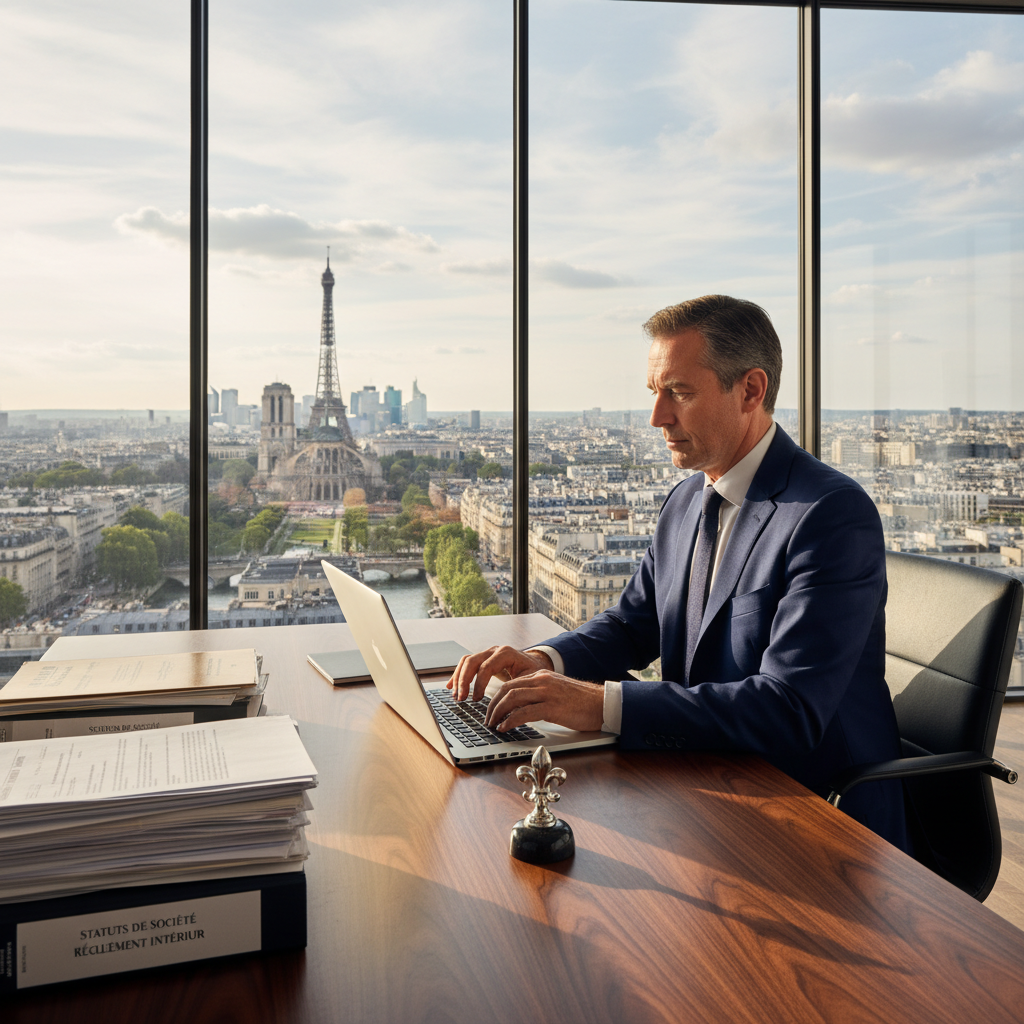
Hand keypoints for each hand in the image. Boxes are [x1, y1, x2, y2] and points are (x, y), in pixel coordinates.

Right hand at [447, 645, 552, 701]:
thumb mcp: (530, 681)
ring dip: (459, 678)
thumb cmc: (534, 673)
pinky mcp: (483, 660)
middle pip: (472, 661)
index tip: (477, 700)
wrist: (536, 664)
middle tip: (461, 698)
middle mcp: (494, 650)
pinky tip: (451, 686)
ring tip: (456, 696)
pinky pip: (466, 664)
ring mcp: (487, 653)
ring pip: (466, 662)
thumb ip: (517, 690)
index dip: (479, 684)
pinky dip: (458, 674)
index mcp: (506, 653)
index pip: (486, 667)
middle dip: (464, 681)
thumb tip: (506, 707)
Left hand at [484, 670, 603, 733]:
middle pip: (507, 690)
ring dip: (498, 713)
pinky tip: (505, 727)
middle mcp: (542, 681)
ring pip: (512, 698)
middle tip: (487, 719)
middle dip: (492, 705)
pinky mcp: (552, 707)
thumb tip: (522, 708)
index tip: (491, 710)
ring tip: (492, 725)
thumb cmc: (582, 702)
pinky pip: (524, 712)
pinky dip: (510, 720)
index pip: (511, 683)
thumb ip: (540, 694)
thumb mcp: (557, 692)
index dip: (497, 697)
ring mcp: (547, 693)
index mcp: (542, 676)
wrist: (603, 704)